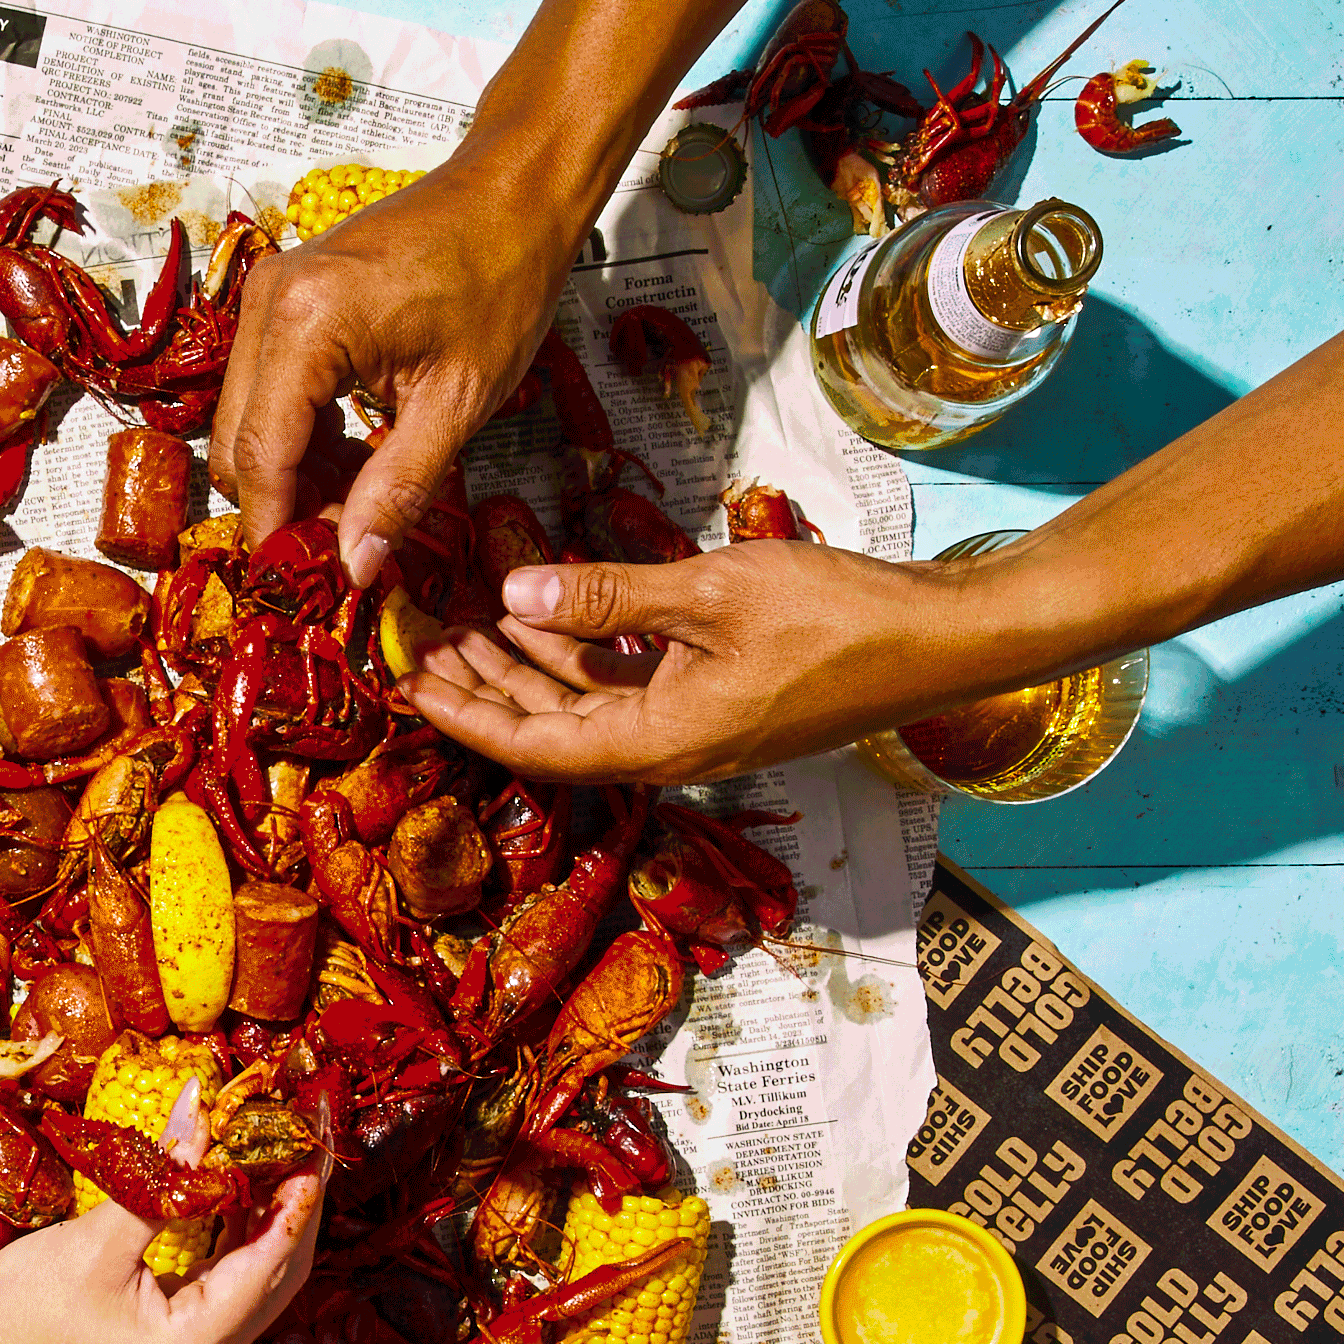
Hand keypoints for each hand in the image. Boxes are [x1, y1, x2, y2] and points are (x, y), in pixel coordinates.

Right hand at [0, 1168, 324, 1343]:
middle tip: (307, 1140)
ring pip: (256, 1283)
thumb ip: (158, 1180)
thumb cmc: (21, 1316)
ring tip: (279, 1154)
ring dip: (268, 1221)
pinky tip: (238, 1193)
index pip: (270, 1265)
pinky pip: (226, 1290)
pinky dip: (235, 1241)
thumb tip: (201, 1108)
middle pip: (279, 1277)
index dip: (296, 1201)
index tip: (311, 1144)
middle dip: (295, 1208)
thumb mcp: (94, 1243)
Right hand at [211, 143, 587, 583]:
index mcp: (308, 324)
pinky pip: (265, 389)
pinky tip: (352, 455)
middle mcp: (269, 302)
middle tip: (342, 545)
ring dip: (290, 473)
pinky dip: (298, 435)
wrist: (514, 189)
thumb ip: (397, 491)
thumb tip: (354, 568)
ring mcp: (270, 294)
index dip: (275, 530)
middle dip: (281, 505)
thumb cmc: (503, 277)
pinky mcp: (284, 296)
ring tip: (358, 499)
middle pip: (235, 444)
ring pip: (245, 422)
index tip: (302, 582)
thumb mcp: (459, 403)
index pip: (260, 458)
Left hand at [404, 539, 1067, 783]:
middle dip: (476, 686)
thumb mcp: (712, 592)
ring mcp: (688, 728)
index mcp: (657, 744)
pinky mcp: (709, 701)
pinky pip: (619, 685)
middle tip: (413, 641)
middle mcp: (663, 750)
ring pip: (578, 704)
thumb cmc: (838, 616)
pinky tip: (536, 612)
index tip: (405, 681)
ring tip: (456, 622)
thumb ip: (609, 596)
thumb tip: (515, 594)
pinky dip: (573, 651)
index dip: (463, 714)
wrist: (938, 638)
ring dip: (519, 666)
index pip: (530, 745)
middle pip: (543, 729)